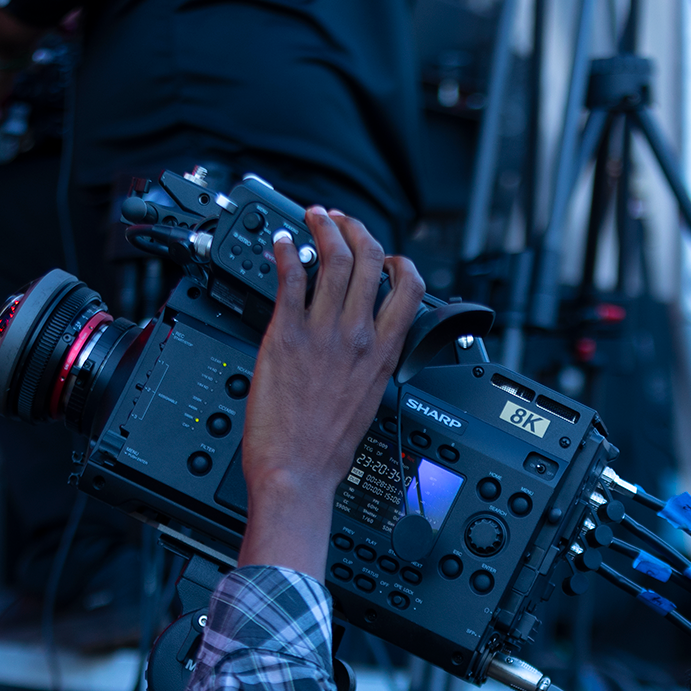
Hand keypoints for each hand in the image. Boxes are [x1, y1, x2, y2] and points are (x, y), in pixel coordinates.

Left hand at [237, 208, 421, 578]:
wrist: (297, 472)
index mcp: (382, 353)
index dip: (398, 260)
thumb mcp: (368, 399)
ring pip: (331, 259)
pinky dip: (285, 253)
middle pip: (368, 259)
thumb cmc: (327, 448)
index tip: (383, 254)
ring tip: (312, 218)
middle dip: (354, 229)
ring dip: (322, 229)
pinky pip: (289, 280)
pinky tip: (280, 244)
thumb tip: (364, 343)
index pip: (409, 287)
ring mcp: (321, 333)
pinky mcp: (284, 336)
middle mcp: (356, 336)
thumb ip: (368, 362)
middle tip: (339, 220)